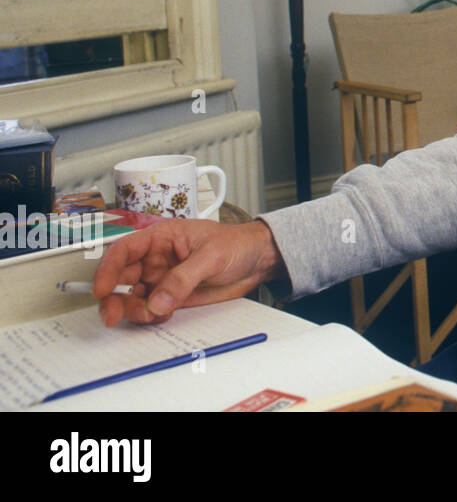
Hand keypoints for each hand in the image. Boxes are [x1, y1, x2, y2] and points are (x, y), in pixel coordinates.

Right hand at [94, 218, 286, 326]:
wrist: (258, 261)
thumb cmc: (236, 244)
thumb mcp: (211, 257)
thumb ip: (183, 278)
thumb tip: (157, 301)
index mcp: (161, 238)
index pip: (123, 250)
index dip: (107, 269)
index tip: (101, 290)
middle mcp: (156, 259)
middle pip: (121, 279)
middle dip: (114, 298)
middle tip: (114, 317)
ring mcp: (162, 279)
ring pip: (133, 298)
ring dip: (133, 310)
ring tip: (151, 315)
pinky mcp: (172, 297)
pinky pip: (150, 310)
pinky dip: (150, 317)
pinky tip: (163, 315)